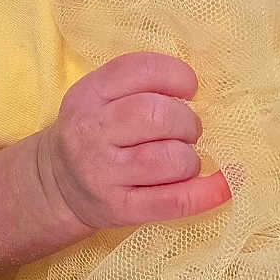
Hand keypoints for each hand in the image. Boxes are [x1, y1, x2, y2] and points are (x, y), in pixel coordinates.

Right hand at [37, 52, 235, 232]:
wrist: (56, 184)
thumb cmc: (93, 133)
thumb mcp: (98, 98)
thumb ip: (138, 86)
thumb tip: (198, 92)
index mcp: (88, 95)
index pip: (140, 71)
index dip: (177, 76)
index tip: (187, 90)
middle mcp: (92, 132)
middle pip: (156, 115)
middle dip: (186, 122)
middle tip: (185, 131)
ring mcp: (104, 174)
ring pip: (169, 159)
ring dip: (190, 158)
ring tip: (182, 159)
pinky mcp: (120, 208)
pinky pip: (174, 201)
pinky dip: (208, 193)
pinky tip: (223, 184)